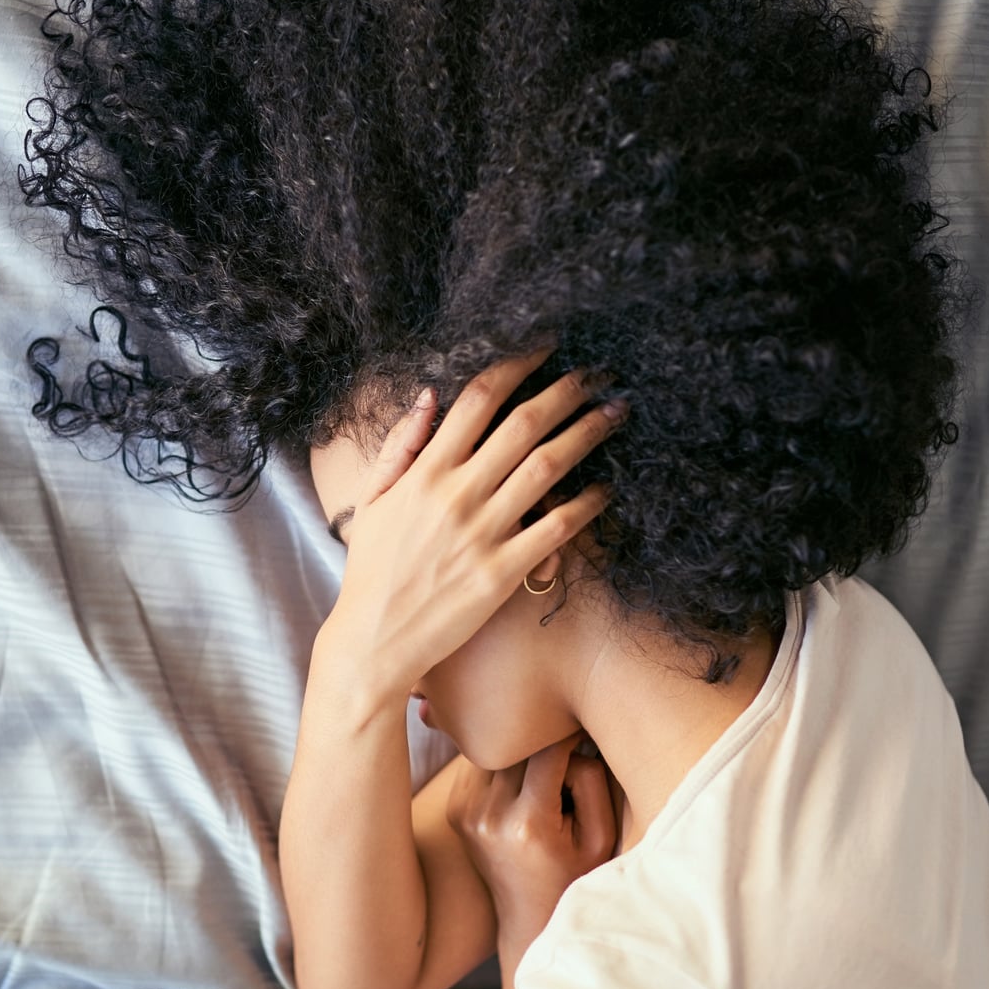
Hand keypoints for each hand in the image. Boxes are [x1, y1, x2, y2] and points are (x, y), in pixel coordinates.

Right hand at [318, 344, 626, 704]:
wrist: (374, 640)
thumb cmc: (372, 570)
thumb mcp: (372, 500)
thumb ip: (400, 445)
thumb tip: (430, 394)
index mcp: (425, 472)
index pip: (477, 399)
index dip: (516, 365)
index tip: (544, 347)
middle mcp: (457, 495)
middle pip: (523, 425)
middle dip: (566, 390)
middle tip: (597, 372)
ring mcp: (482, 533)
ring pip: (547, 467)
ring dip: (587, 434)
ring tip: (615, 413)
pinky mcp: (503, 572)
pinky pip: (555, 528)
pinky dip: (586, 504)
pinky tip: (605, 487)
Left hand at [447, 731, 619, 946]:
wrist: (530, 916)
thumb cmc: (575, 875)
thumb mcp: (601, 834)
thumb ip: (591, 780)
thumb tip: (568, 739)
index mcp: (527, 824)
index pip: (549, 750)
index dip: (570, 735)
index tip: (584, 732)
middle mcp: (489, 815)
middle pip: (519, 746)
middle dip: (545, 745)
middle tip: (566, 759)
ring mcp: (466, 812)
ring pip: (496, 749)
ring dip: (521, 752)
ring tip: (543, 776)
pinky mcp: (456, 809)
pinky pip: (480, 764)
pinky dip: (502, 764)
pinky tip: (521, 785)